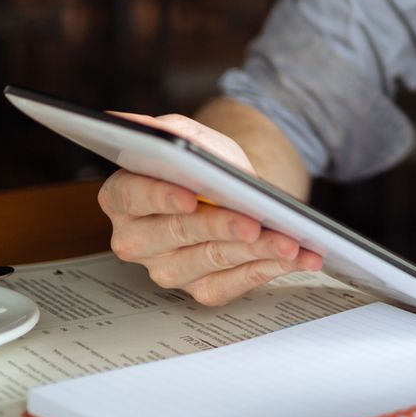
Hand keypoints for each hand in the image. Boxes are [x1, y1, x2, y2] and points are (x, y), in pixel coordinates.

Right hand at [96, 113, 321, 305]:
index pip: (132, 197)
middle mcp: (137, 239)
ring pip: (211, 260)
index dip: (160, 198)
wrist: (236, 193)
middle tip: (252, 223)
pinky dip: (268, 269)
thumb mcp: (194, 138)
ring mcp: (167, 269)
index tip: (189, 197)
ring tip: (288, 241)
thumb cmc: (208, 167)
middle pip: (176, 233)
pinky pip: (233, 284)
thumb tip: (143, 127)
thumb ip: (170, 132)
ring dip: (255, 250)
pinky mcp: (200, 289)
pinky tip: (292, 258)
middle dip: (219, 227)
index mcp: (123, 198)